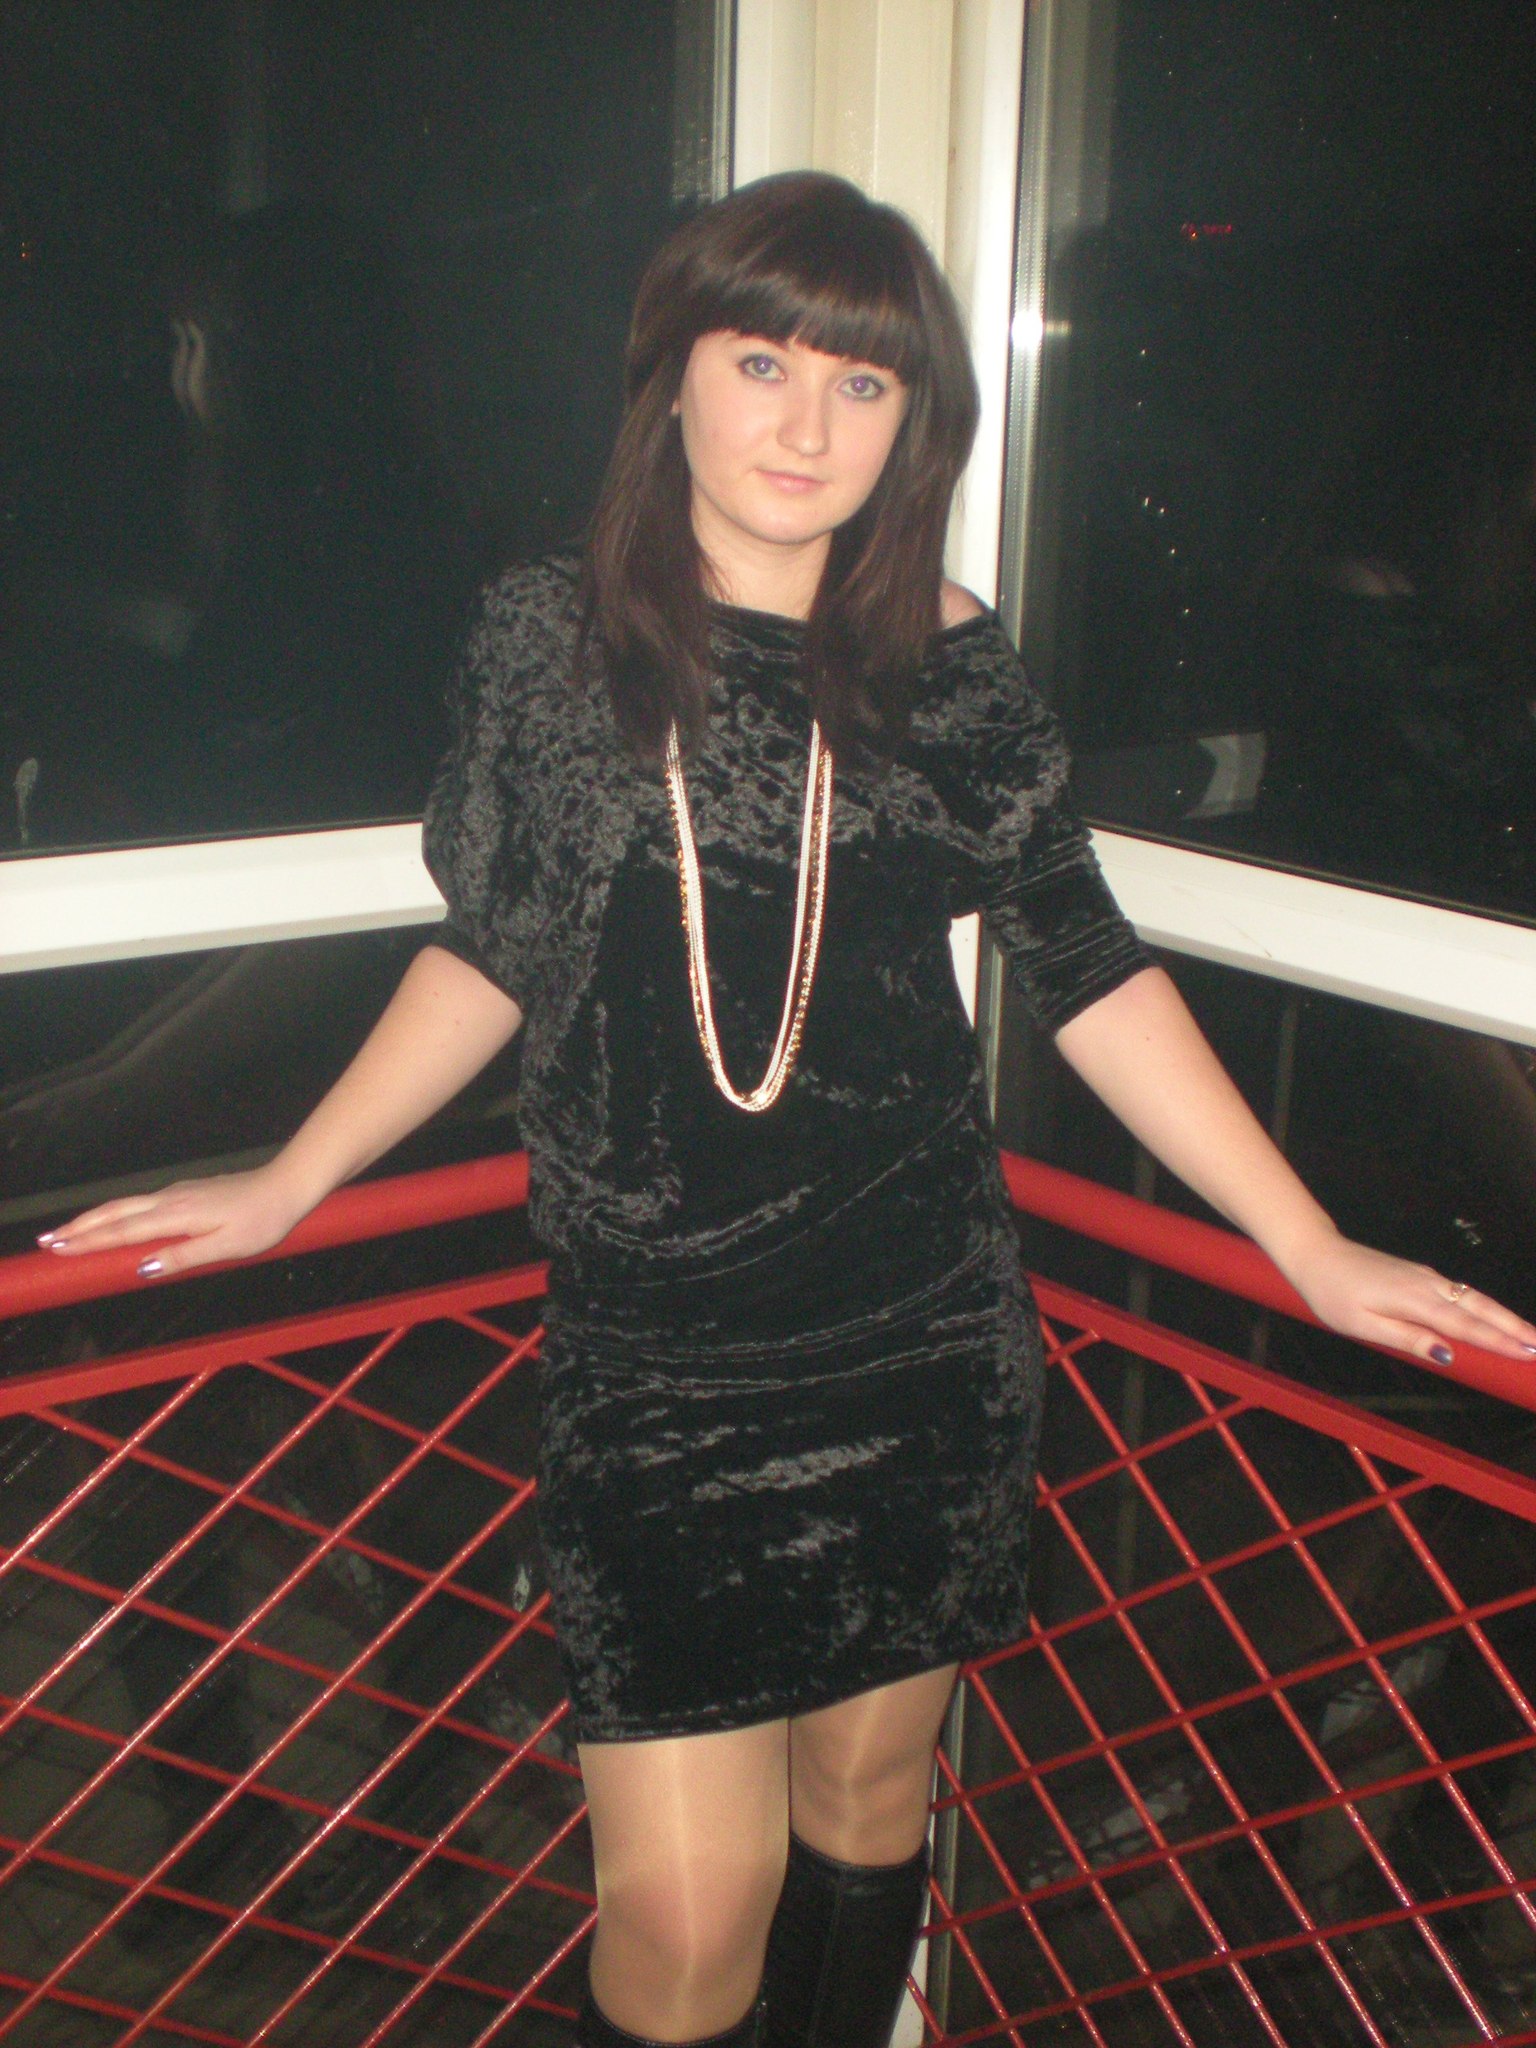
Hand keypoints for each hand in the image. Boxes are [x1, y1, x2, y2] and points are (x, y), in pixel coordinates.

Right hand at [37, 1165, 311, 1279]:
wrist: (287, 1185)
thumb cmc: (262, 1221)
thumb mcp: (227, 1247)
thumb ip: (184, 1256)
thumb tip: (143, 1268)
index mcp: (177, 1216)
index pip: (124, 1231)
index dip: (89, 1241)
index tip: (58, 1249)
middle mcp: (171, 1200)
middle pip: (116, 1213)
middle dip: (81, 1227)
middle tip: (48, 1241)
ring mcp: (178, 1193)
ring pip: (127, 1205)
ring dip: (96, 1218)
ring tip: (71, 1230)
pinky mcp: (187, 1192)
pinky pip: (142, 1203)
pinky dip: (119, 1212)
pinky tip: (116, 1219)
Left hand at [1285, 1229, 1535, 1369]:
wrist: (1316, 1255)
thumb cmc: (1333, 1294)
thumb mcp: (1363, 1325)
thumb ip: (1408, 1338)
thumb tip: (1448, 1355)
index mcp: (1413, 1299)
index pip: (1465, 1325)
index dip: (1498, 1341)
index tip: (1527, 1354)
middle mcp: (1426, 1284)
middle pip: (1479, 1307)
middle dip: (1513, 1328)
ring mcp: (1425, 1277)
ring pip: (1472, 1298)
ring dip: (1502, 1317)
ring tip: (1528, 1337)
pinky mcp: (1420, 1275)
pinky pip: (1459, 1293)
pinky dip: (1482, 1307)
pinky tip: (1493, 1319)